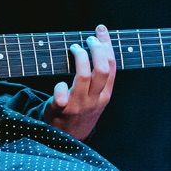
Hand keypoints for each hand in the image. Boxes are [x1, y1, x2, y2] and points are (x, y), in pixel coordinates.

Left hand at [44, 24, 115, 139]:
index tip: (100, 30)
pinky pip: (61, 94)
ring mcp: (78, 105)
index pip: (111, 66)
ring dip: (78, 57)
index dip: (106, 45)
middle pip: (100, 69)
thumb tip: (96, 47)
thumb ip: (98, 78)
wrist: (69, 140)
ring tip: (74, 48)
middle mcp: (94, 99)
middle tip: (87, 39)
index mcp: (105, 95)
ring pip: (83, 76)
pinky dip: (59, 85)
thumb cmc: (81, 111)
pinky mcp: (61, 110)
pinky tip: (59, 83)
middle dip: (95, 49)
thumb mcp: (96, 97)